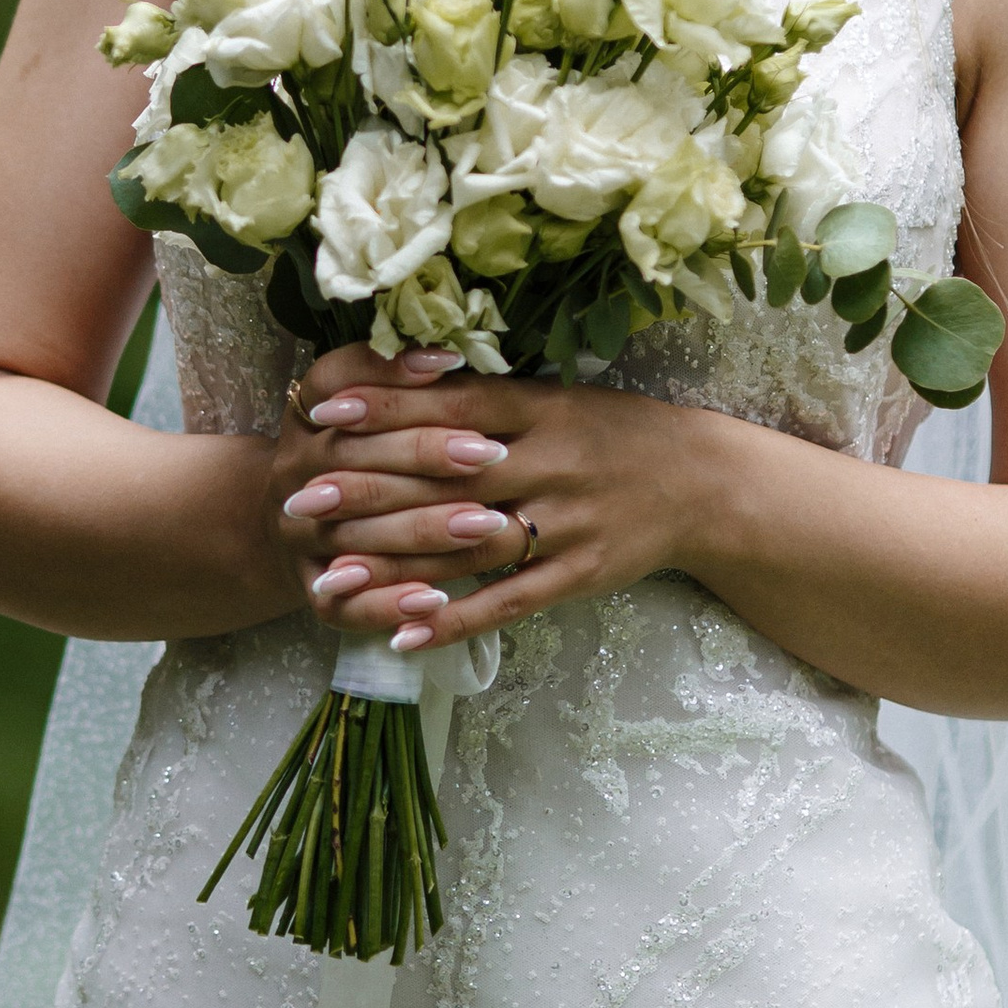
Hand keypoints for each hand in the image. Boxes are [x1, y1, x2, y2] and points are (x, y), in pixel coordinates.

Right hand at [265, 340, 517, 613]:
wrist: (290, 530)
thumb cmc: (357, 455)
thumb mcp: (367, 406)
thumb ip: (403, 384)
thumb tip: (459, 351)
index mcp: (308, 412)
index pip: (338, 380)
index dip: (391, 372)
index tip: (451, 363)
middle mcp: (295, 469)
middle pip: (357, 457)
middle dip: (426, 454)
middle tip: (491, 454)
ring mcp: (299, 533)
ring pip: (360, 532)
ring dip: (425, 530)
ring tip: (488, 524)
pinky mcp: (312, 590)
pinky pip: (348, 604)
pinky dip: (391, 603)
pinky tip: (438, 600)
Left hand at [279, 350, 713, 651]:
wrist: (703, 484)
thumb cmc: (614, 433)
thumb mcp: (557, 398)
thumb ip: (487, 396)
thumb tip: (403, 374)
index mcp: (541, 410)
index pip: (452, 406)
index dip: (387, 408)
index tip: (323, 412)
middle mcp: (549, 463)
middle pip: (447, 477)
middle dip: (372, 489)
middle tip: (303, 501)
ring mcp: (565, 523)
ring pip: (469, 546)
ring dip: (399, 562)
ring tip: (333, 575)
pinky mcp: (577, 575)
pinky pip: (507, 602)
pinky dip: (454, 620)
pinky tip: (401, 633)